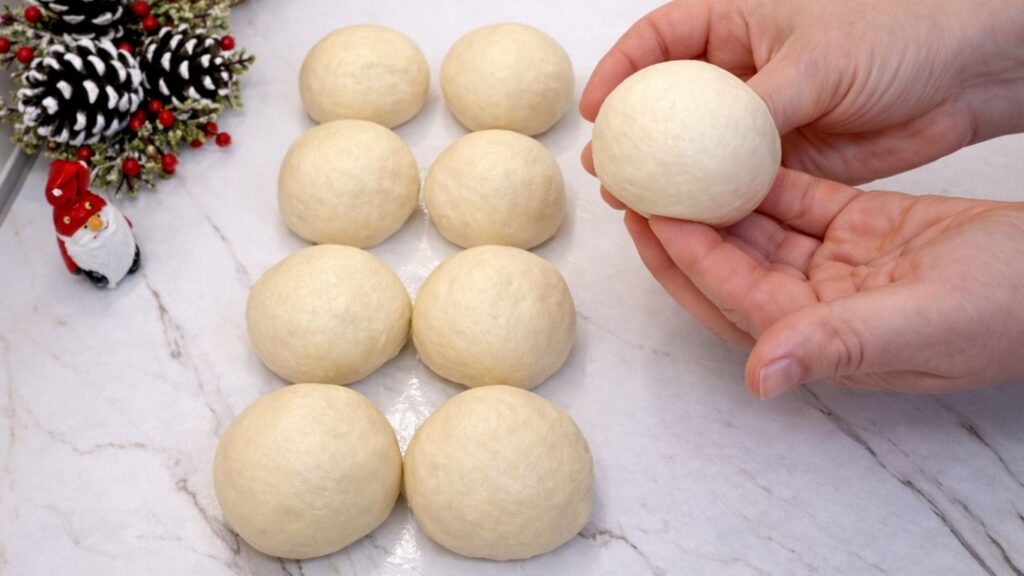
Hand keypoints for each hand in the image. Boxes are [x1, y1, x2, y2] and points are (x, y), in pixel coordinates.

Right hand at [581, 0, 1023, 184]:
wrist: (966, 75)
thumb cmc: (902, 32)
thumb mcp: (817, 59)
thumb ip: (757, 105)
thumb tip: (702, 148)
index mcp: (740, 23)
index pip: (661, 40)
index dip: (621, 71)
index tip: (598, 110)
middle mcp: (742, 72)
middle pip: (670, 104)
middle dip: (635, 137)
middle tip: (608, 171)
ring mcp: (761, 120)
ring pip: (699, 151)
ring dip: (668, 178)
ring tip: (637, 203)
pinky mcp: (786, 162)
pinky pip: (738, 184)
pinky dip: (713, 202)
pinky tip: (691, 219)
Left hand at [625, 168, 1023, 397]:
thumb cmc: (1009, 311)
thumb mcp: (923, 325)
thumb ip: (839, 346)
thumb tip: (760, 378)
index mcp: (821, 338)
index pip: (733, 293)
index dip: (686, 256)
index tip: (649, 216)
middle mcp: (818, 307)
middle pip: (730, 266)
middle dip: (682, 232)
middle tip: (641, 190)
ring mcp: (839, 268)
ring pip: (760, 231)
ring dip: (718, 202)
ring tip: (676, 166)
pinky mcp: (863, 231)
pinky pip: (801, 203)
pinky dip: (770, 180)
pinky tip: (737, 153)